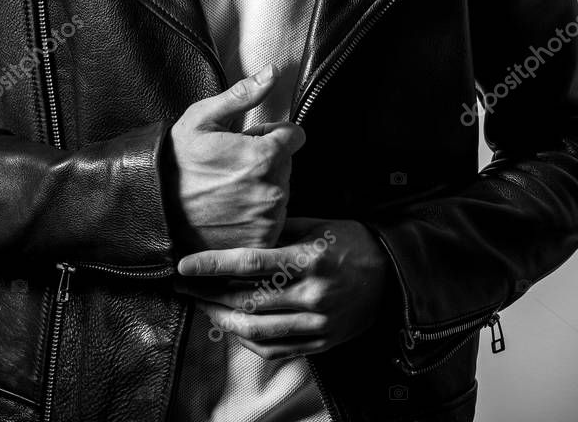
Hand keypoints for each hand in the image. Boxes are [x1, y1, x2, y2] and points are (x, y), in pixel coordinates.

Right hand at [166, 65, 306, 253]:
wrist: (154, 207)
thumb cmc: (177, 159)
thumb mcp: (204, 118)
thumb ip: (245, 95)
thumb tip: (273, 72)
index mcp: (264, 156)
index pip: (294, 136)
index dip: (271, 134)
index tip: (249, 140)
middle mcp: (273, 190)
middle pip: (287, 164)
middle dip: (266, 160)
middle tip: (232, 165)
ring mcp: (268, 219)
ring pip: (280, 191)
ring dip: (262, 187)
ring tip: (228, 188)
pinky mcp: (261, 241)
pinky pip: (273, 219)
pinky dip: (257, 214)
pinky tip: (232, 209)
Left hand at [172, 217, 391, 359]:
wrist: (393, 276)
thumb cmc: (351, 242)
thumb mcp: (318, 225)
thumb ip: (279, 231)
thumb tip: (240, 230)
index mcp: (309, 259)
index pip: (250, 262)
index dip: (212, 265)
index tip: (184, 266)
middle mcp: (311, 295)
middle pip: (246, 300)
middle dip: (208, 294)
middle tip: (184, 286)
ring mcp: (316, 324)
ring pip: (256, 330)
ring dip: (221, 319)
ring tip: (202, 306)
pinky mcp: (320, 343)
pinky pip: (275, 350)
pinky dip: (247, 341)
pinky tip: (230, 326)